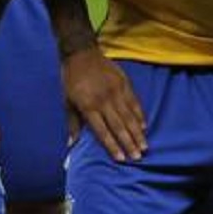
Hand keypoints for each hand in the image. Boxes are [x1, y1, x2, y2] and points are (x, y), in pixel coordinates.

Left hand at [61, 46, 145, 160]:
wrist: (81, 54)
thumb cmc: (72, 81)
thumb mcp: (68, 102)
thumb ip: (73, 124)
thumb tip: (72, 145)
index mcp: (88, 106)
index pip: (102, 131)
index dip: (112, 145)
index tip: (121, 158)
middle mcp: (103, 100)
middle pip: (118, 126)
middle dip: (128, 143)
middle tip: (137, 157)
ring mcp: (115, 91)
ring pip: (129, 116)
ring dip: (137, 133)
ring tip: (144, 146)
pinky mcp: (124, 83)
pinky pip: (134, 102)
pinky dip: (139, 115)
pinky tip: (144, 127)